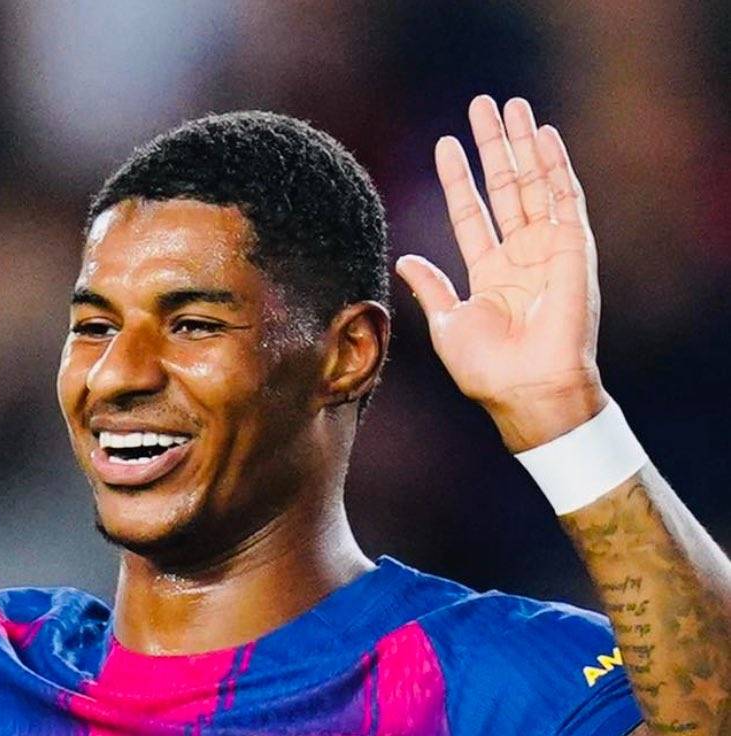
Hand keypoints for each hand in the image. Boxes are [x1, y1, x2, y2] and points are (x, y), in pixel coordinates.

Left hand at [397, 95, 603, 450]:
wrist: (526, 389)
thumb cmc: (487, 369)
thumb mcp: (448, 323)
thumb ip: (431, 287)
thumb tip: (404, 260)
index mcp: (489, 273)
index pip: (471, 212)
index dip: (459, 179)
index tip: (446, 144)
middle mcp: (520, 256)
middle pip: (505, 187)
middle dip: (494, 146)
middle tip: (482, 105)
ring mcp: (548, 249)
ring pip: (534, 183)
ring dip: (523, 144)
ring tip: (511, 106)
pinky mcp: (573, 248)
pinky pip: (566, 198)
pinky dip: (555, 165)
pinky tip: (543, 135)